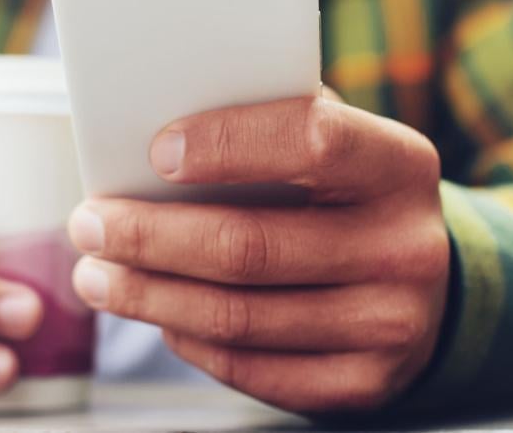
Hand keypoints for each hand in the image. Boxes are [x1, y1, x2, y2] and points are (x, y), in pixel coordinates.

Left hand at [67, 92, 448, 414]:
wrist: (423, 282)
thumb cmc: (346, 194)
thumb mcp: (333, 144)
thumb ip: (267, 128)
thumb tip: (158, 134)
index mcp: (397, 164)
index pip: (312, 140)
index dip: (227, 144)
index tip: (155, 152)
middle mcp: (404, 247)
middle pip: (250, 246)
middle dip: (149, 236)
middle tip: (89, 224)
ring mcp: (390, 324)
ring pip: (237, 316)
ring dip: (148, 295)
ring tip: (97, 275)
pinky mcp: (364, 383)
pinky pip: (250, 368)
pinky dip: (188, 339)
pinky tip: (158, 313)